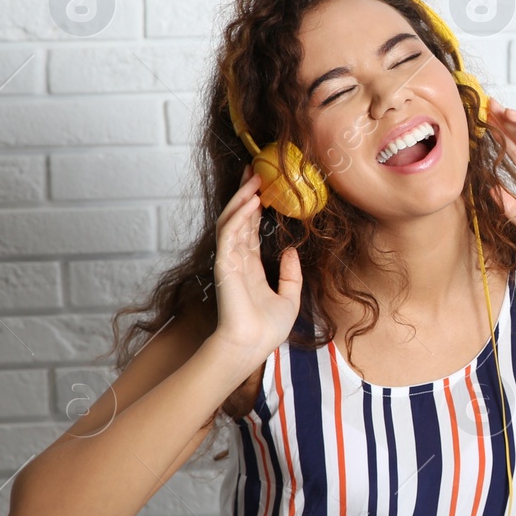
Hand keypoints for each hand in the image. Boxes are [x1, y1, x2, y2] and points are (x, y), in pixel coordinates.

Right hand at [209, 166, 302, 368]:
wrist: (251, 346)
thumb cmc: (267, 329)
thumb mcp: (289, 298)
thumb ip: (291, 275)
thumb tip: (290, 251)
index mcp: (250, 267)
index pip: (250, 229)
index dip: (254, 207)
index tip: (263, 186)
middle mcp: (237, 260)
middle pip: (238, 218)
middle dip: (245, 193)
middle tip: (255, 169)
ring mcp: (229, 260)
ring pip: (232, 220)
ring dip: (242, 198)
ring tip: (255, 178)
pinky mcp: (225, 264)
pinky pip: (229, 233)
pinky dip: (238, 215)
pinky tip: (250, 201)